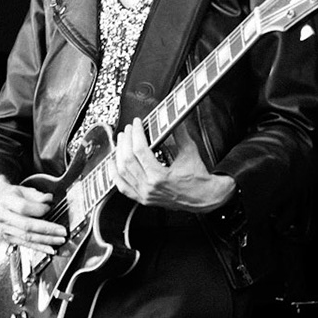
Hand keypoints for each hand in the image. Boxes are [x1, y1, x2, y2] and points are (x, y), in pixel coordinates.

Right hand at [0, 174, 65, 252]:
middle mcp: (3, 216)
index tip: (50, 208)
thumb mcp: (22, 189)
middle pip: (26, 225)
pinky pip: (25, 244)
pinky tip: (50, 249)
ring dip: (46, 240)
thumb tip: (49, 199)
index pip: (23, 207)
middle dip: (47, 229)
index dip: (39, 209)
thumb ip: (37, 195)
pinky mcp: (8, 238)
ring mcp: (4, 229)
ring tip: (59, 240)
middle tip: (62, 231)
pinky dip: (39, 248)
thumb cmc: (10, 195)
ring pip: (26, 237)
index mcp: (6, 201)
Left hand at [111, 119, 234, 212]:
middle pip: (127, 160)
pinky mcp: (143, 199)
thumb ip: (179, 134)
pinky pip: (122, 187)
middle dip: (125, 141)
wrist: (204, 198)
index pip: (140, 150)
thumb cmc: (198, 177)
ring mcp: (144, 195)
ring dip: (118, 154)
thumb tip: (172, 118)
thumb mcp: (189, 152)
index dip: (136, 134)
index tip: (136, 123)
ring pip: (122, 172)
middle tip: (128, 129)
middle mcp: (149, 187)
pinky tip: (113, 163)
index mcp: (160, 176)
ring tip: (121, 141)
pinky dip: (115, 174)